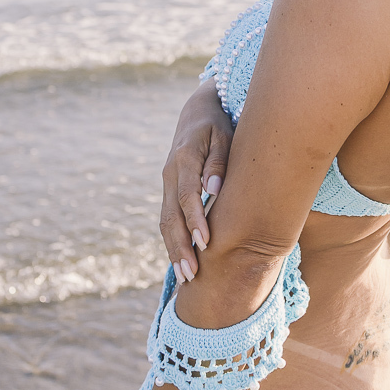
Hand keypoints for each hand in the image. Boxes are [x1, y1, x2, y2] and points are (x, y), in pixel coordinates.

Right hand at [160, 78, 233, 280]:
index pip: (187, 195)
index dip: (195, 221)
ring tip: (187, 277)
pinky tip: (181, 261)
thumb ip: (219, 162)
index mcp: (184, 158)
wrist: (198, 112)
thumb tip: (214, 189)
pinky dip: (172, 241)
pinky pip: (167, 219)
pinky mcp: (169, 189)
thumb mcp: (224, 135)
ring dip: (174, 250)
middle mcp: (170, 172)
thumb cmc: (218, 124)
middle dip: (180, 247)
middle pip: (171, 215)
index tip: (206, 244)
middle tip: (192, 274)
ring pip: (165, 221)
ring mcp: (166, 181)